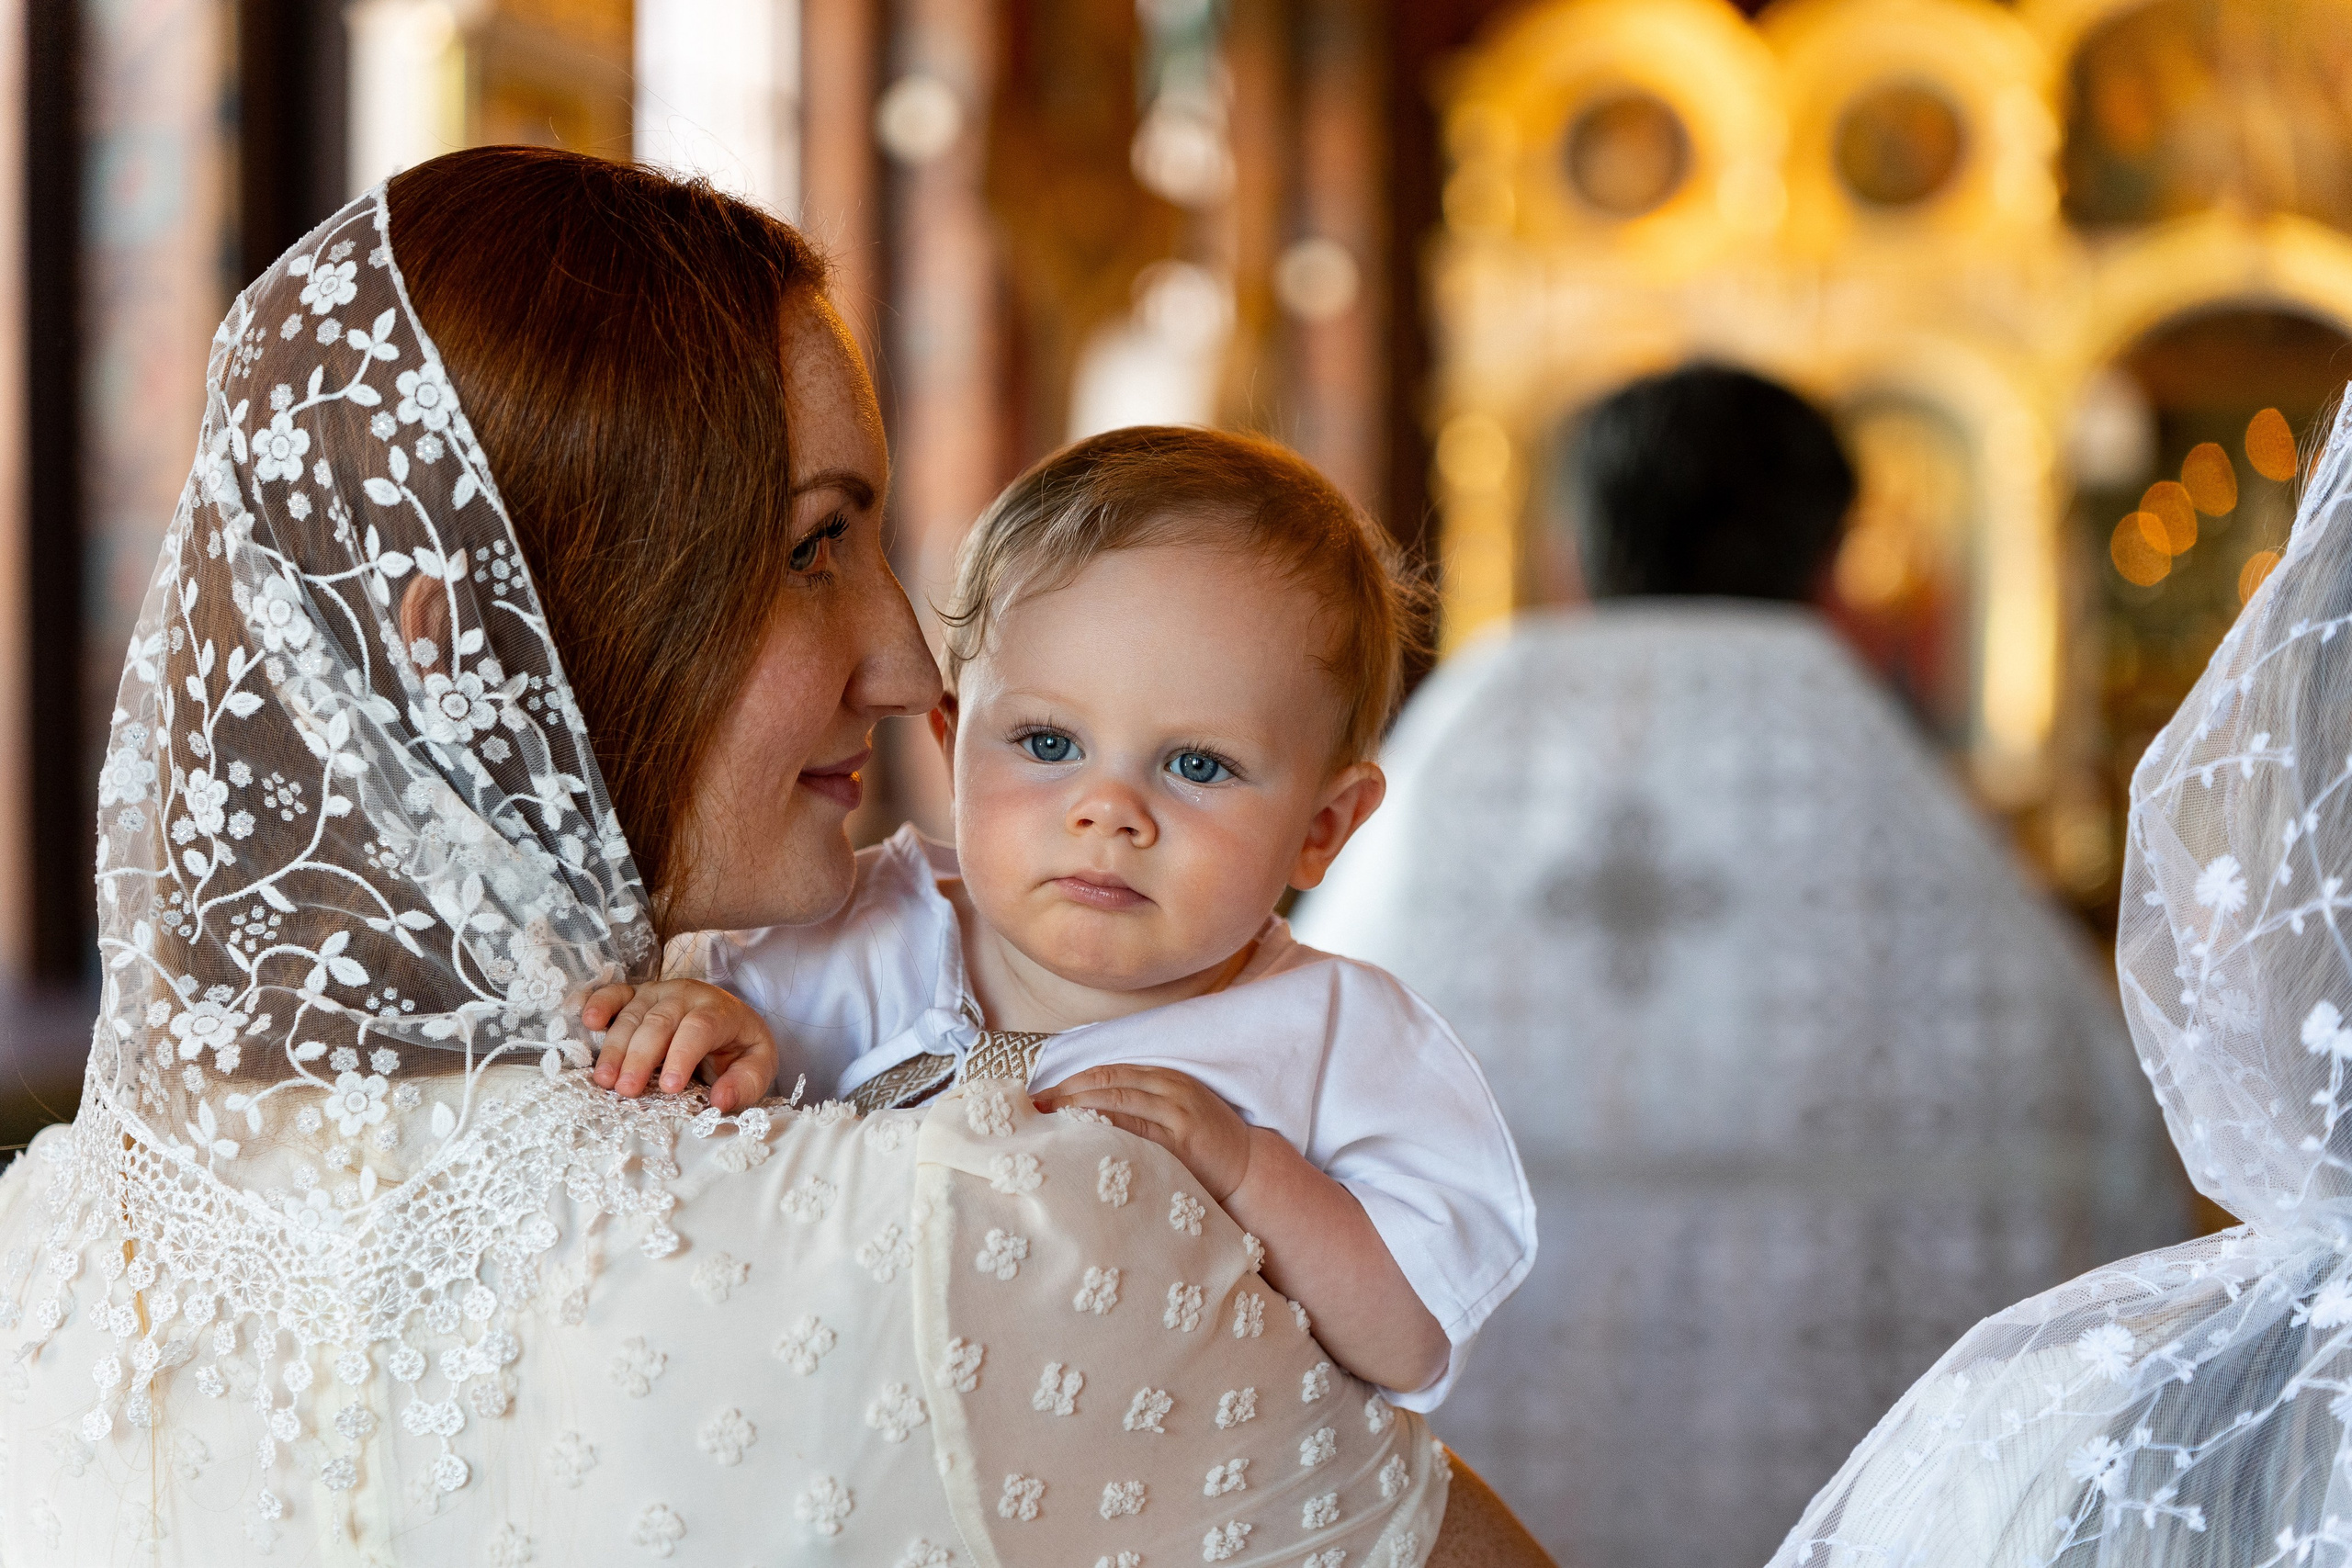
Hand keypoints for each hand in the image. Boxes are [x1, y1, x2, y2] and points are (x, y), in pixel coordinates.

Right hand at [582, 979, 776, 1114]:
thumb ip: (745, 1083)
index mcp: (719, 1011)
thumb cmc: (740, 1046)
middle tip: (627, 1090)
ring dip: (616, 1047)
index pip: (699, 1028)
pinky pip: (616, 994)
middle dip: (641, 1056)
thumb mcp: (758, 1065)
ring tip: (605, 1079)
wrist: (731, 1020)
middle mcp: (686, 996)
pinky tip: (590, 1022)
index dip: (682, 1056)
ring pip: (633, 1014)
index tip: (669, 1087)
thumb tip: (720, 1101)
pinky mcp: (638, 995)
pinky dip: (601, 1004)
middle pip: (660, 1022)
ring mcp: (659, 992)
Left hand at [1032, 1064, 1252, 1200]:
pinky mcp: (1180, 1141)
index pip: (1108, 1071)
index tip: (1041, 1094)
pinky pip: (1136, 1131)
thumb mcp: (1174, 1111)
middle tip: (1036, 1107)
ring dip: (1079, 1108)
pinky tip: (1083, 1139)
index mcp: (1165, 1077)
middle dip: (1067, 1092)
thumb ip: (1140, 1104)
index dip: (1071, 1080)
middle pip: (1107, 1081)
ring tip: (1050, 1120)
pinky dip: (1107, 1130)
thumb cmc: (1204, 1143)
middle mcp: (1170, 1088)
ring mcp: (1176, 1113)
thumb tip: (1084, 1112)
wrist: (1248, 1166)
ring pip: (1118, 1101)